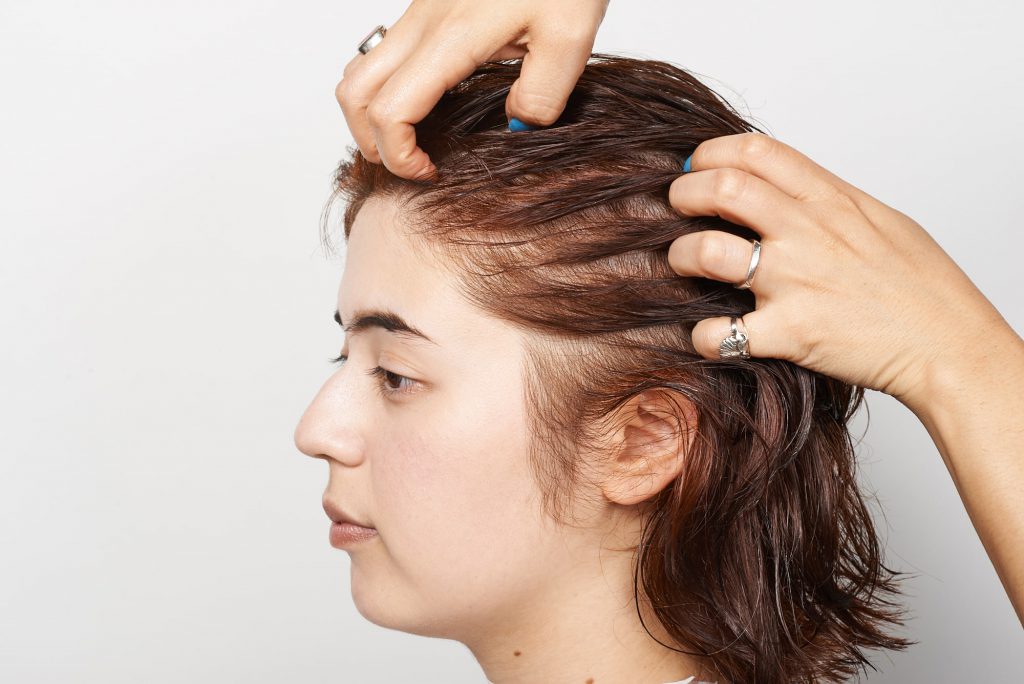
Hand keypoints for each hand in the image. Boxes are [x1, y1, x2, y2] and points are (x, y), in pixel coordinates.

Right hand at [336, 0, 607, 179]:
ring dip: (371, 112)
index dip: (399, 156)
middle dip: (371, 141)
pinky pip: (384, 54)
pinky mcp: (429, 6)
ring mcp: (420, 11)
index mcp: (452, 37)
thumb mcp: (570, 37)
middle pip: (355, 93)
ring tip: (414, 138)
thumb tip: (516, 129)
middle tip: (413, 163)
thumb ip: (541, 95)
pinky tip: (429, 102)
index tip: (431, 172)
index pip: (390, 111)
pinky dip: (387, 88)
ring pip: (360, 69)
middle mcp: (423, 22)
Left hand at [665, 132, 1013, 410]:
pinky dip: (703, 335)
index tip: (696, 168)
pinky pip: (720, 332)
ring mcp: (796, 282)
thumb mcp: (879, 219)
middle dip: (683, 195)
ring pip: (707, 252)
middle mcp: (808, 233)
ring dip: (681, 257)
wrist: (947, 344)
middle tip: (676, 209)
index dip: (710, 153)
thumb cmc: (919, 285)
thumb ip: (825, 199)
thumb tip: (782, 185)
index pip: (755, 151)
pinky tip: (709, 333)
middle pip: (722, 189)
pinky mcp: (789, 333)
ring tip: (684, 266)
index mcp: (830, 200)